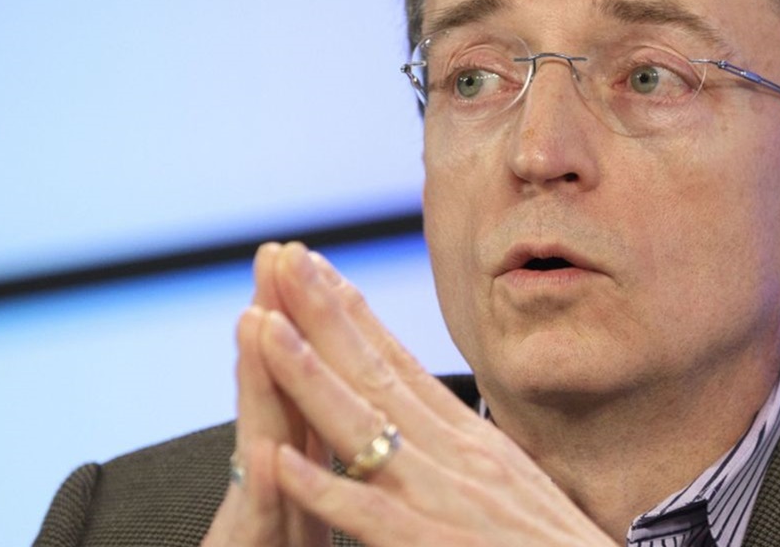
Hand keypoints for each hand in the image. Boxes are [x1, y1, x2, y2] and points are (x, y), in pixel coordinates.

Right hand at [202, 244, 329, 545]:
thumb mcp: (354, 520)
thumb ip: (355, 479)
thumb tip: (381, 430)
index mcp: (313, 473)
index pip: (326, 389)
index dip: (328, 333)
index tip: (330, 270)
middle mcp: (281, 489)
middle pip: (287, 396)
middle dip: (287, 328)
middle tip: (282, 258)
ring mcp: (266, 521)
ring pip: (266, 448)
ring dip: (262, 384)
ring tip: (257, 317)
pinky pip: (269, 524)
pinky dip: (272, 488)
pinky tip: (268, 450)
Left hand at [254, 242, 616, 545]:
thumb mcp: (515, 486)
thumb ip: (467, 456)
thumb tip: (434, 425)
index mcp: (472, 442)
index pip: (402, 366)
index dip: (356, 317)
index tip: (319, 272)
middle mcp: (457, 458)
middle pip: (377, 376)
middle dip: (324, 318)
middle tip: (283, 264)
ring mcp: (445, 501)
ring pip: (364, 429)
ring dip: (309, 377)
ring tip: (264, 330)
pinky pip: (370, 514)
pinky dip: (325, 487)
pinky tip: (283, 460)